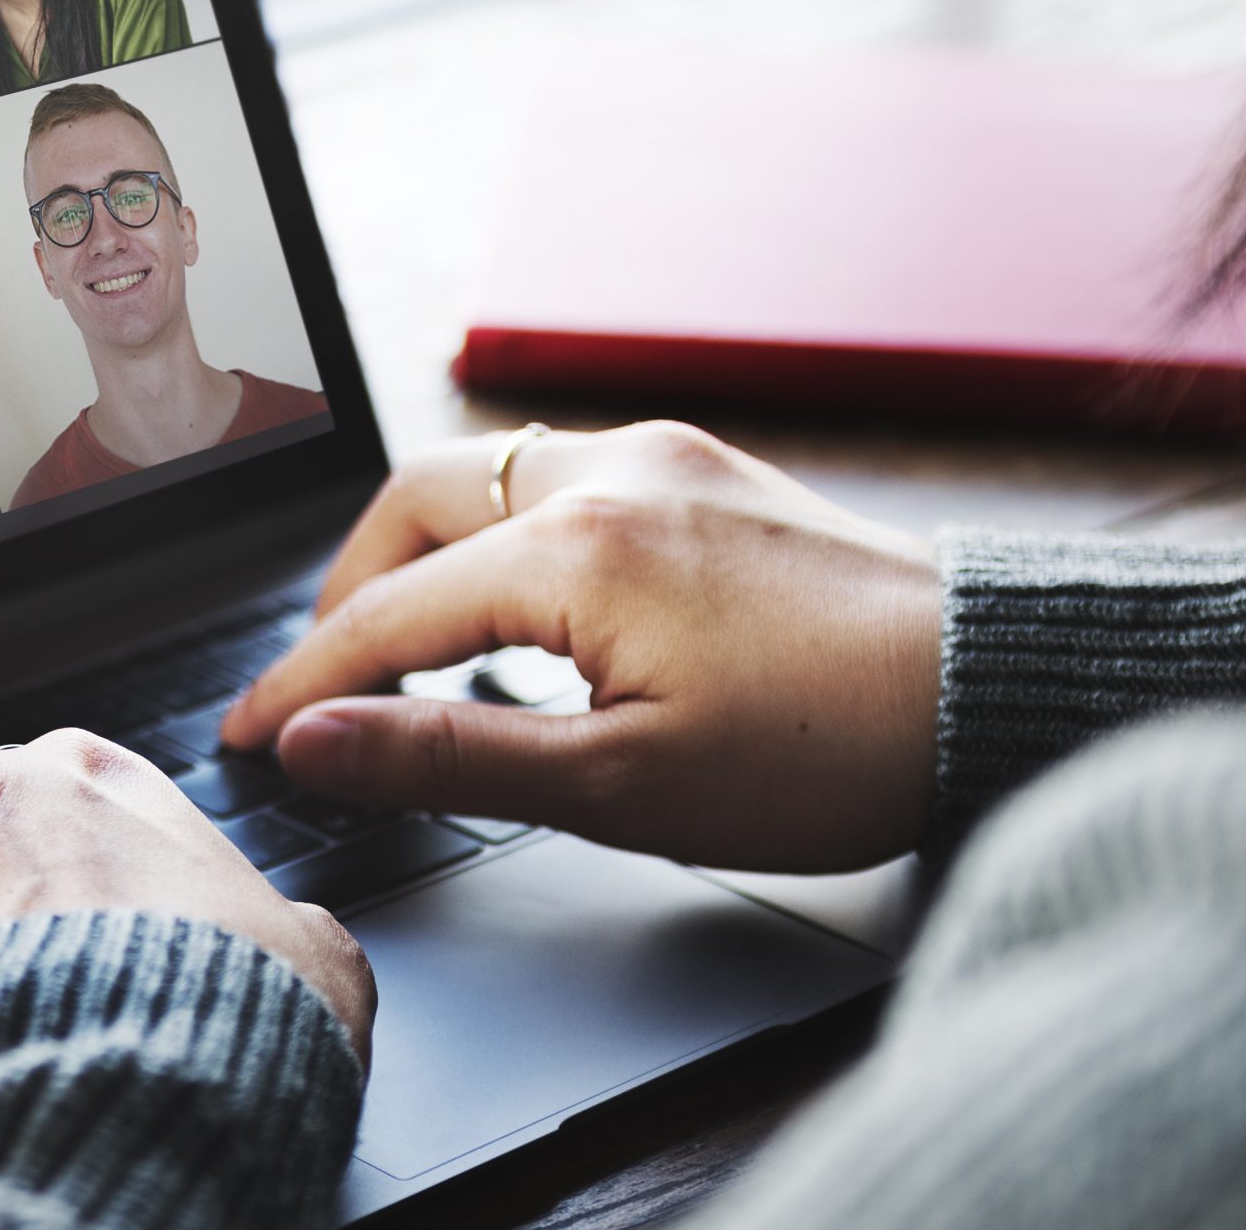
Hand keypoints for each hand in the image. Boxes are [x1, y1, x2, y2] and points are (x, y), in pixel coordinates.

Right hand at [219, 422, 943, 872]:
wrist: (995, 687)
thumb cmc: (830, 750)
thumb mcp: (622, 786)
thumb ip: (450, 753)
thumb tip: (317, 743)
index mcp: (575, 546)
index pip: (387, 613)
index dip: (305, 682)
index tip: (249, 736)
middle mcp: (608, 471)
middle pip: (415, 503)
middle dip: (349, 589)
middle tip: (325, 683)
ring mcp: (662, 458)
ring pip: (485, 476)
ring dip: (426, 554)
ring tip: (411, 651)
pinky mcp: (705, 469)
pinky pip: (558, 477)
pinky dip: (501, 536)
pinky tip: (521, 609)